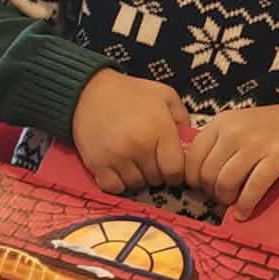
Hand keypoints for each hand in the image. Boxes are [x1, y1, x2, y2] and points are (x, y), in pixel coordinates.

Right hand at [71, 70, 188, 194]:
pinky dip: (118, 183)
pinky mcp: (97, 164)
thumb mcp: (164, 95)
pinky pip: (114, 188)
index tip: (170, 167)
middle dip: (156, 173)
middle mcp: (140, 146)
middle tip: (149, 160)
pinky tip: (118, 170)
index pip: (175, 170)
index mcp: (160, 129)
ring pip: (136, 185)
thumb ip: (182, 117)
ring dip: (137, 178)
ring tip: (133, 163)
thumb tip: (189, 141)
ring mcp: (118, 157)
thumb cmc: (131, 93)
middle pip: (156, 179)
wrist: (88, 91)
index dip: (176, 173)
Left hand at [183, 104, 278, 219]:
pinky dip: (246, 205)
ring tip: (233, 204)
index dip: (193, 179)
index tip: (202, 188)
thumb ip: (217, 144)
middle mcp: (235, 131)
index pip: (192, 156)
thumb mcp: (238, 125)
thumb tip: (197, 176)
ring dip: (226, 199)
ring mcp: (257, 144)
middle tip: (220, 197)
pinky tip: (244, 213)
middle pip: (208, 172)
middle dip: (211, 192)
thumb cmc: (271, 129)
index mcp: (222, 122)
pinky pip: (253, 188)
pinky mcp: (277, 158)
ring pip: (226, 182)